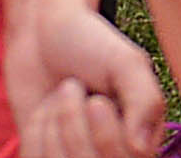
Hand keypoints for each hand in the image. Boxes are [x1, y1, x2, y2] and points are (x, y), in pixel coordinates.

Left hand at [4, 0, 165, 157]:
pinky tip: (44, 109)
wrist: (43, 34)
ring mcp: (78, 155)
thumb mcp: (127, 63)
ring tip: (60, 95)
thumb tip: (142, 150)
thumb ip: (146, 101)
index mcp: (144, 131)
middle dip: (73, 125)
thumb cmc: (90, 42)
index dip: (108, 138)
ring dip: (53, 124)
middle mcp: (114, 149)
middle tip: (70, 87)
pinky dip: (35, 131)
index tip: (95, 101)